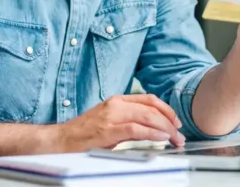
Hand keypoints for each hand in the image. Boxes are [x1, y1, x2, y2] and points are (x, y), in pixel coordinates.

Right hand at [53, 94, 185, 151]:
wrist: (60, 140)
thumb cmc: (83, 134)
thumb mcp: (109, 122)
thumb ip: (129, 122)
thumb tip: (152, 128)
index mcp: (116, 100)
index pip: (148, 99)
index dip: (166, 109)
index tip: (176, 122)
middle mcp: (115, 104)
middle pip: (152, 108)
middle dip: (170, 121)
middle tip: (179, 135)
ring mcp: (111, 116)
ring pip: (147, 116)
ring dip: (166, 128)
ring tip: (175, 138)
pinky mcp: (108, 130)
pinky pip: (136, 129)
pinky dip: (152, 132)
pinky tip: (161, 137)